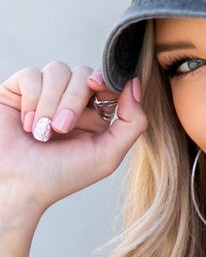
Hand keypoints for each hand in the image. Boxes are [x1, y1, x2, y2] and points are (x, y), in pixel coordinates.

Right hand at [0, 62, 147, 214]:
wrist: (17, 186)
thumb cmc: (60, 176)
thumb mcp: (108, 155)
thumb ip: (133, 122)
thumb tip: (136, 83)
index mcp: (95, 114)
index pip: (108, 82)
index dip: (107, 79)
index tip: (98, 86)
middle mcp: (71, 101)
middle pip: (84, 73)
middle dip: (74, 99)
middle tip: (61, 128)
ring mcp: (45, 94)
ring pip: (58, 70)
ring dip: (51, 102)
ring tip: (42, 132)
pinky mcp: (18, 91)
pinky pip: (31, 74)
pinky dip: (31, 99)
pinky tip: (27, 124)